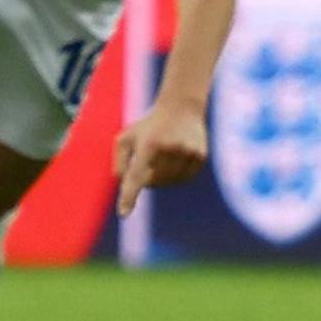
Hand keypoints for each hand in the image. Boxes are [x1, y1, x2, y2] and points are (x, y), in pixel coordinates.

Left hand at [114, 94, 212, 217]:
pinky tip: (175, 159)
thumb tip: (123, 184)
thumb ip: (120, 161)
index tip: (123, 214)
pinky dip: (176, 176)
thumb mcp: (126, 137)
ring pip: (169, 182)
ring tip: (162, 157)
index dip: (129, 196)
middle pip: (153, 182)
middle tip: (148, 162)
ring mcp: (187, 152)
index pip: (136, 175)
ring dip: (162, 178)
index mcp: (148, 143)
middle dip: (146, 178)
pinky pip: (184, 179)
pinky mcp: (200, 156)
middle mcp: (170, 148)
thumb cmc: (148, 125)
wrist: (181, 106)